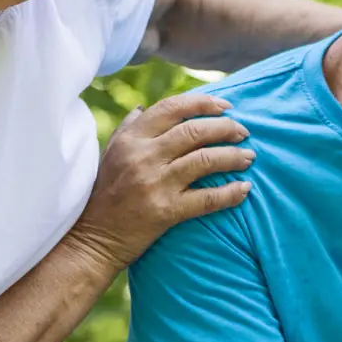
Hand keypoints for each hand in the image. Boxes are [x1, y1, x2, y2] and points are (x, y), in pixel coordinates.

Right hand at [67, 93, 253, 271]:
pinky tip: (244, 189)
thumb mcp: (110, 154)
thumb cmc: (104, 194)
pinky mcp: (166, 211)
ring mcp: (155, 184)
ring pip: (206, 160)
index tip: (226, 106)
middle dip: (226, 128)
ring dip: (234, 156)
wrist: (93, 239)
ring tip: (249, 157)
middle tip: (243, 132)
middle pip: (195, 131)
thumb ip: (128, 128)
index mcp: (131, 139)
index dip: (203, 103)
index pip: (172, 109)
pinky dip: (230, 193)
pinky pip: (207, 198)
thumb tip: (144, 107)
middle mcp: (143, 157)